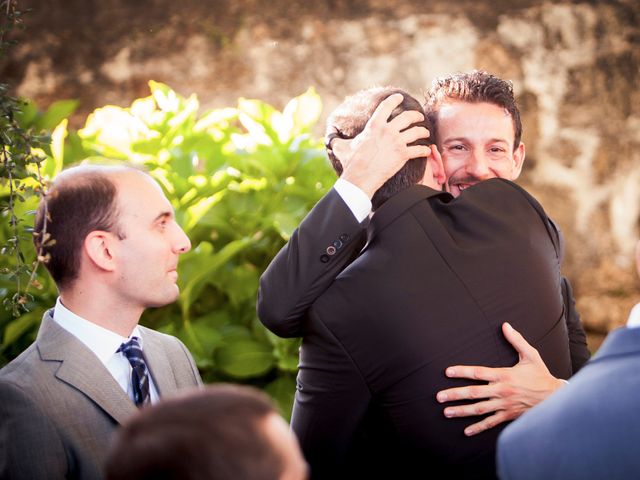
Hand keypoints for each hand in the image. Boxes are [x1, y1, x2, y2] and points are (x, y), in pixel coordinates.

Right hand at [333, 93, 431, 198]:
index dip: (395, 99)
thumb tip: (328, 139)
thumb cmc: (351, 162)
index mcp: (374, 125)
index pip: (387, 106)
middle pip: (408, 117)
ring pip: (417, 131)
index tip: (400, 97)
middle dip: (416, 115)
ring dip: (423, 131)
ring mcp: (397, 142)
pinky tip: (426, 151)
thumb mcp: (342, 147)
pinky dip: (424, 150)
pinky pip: (419, 150)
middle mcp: (388, 130)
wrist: (360, 177)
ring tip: (425, 133)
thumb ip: (337, 141)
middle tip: (418, 116)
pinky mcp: (403, 155)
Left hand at [436, 322, 565, 435]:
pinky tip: (466, 431)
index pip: (478, 373)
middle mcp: (501, 391)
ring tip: (446, 412)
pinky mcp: (508, 416)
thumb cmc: (541, 375)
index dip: (462, 371)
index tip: (447, 372)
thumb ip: (516, 340)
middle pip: (474, 393)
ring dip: (461, 411)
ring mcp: (504, 405)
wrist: (556, 397)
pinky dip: (478, 427)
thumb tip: (505, 325)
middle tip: (439, 397)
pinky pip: (491, 422)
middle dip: (455, 395)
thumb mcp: (531, 355)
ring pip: (479, 409)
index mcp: (504, 375)